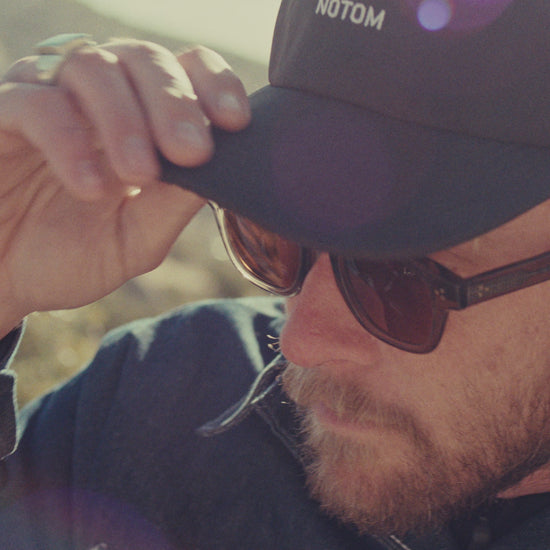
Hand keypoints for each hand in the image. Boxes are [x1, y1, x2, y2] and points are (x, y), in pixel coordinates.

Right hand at [0, 40, 250, 336]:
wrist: (6, 281)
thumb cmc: (71, 254)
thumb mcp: (136, 238)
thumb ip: (172, 206)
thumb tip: (222, 173)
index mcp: (140, 118)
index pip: (184, 70)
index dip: (213, 85)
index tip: (235, 122)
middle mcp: (97, 97)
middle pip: (144, 57)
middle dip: (175, 103)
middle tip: (192, 151)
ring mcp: (47, 96)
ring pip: (93, 66)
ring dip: (125, 119)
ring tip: (138, 174)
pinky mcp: (2, 113)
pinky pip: (36, 104)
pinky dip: (69, 141)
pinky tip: (90, 187)